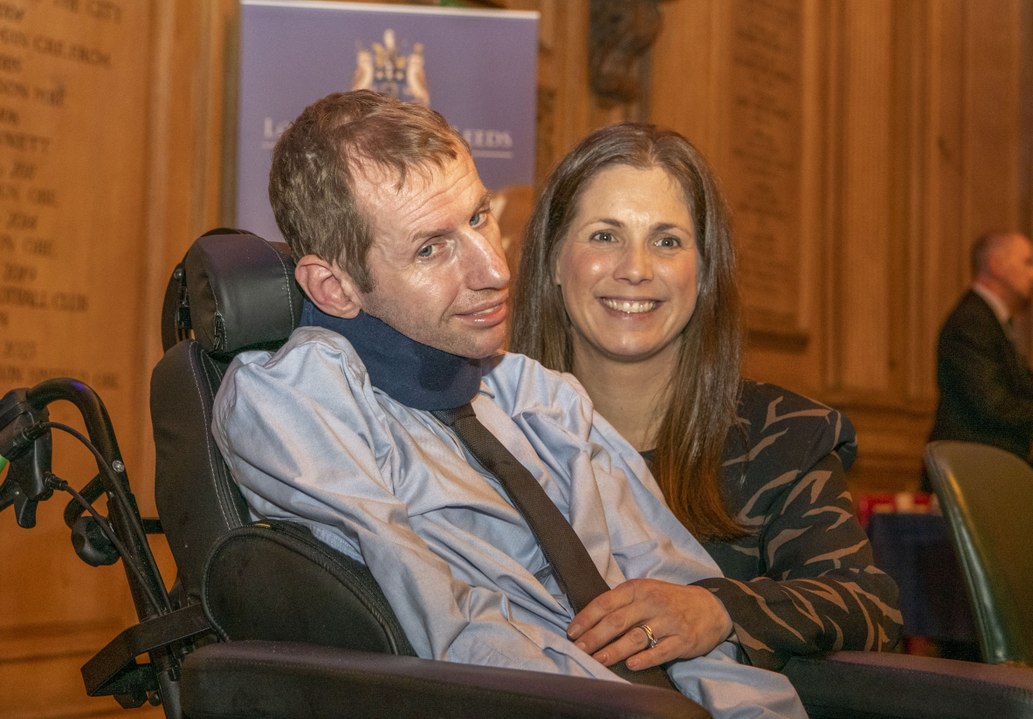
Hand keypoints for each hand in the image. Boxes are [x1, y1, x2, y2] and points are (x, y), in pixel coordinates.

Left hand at [566, 579, 732, 669]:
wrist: (711, 606)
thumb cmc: (670, 600)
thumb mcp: (646, 592)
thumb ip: (622, 603)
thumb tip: (590, 621)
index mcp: (639, 589)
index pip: (606, 602)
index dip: (587, 618)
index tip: (572, 632)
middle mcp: (651, 603)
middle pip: (617, 622)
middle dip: (594, 638)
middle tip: (578, 650)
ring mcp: (668, 621)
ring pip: (635, 638)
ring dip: (613, 651)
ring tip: (597, 660)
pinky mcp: (682, 640)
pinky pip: (660, 651)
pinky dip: (644, 659)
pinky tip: (630, 666)